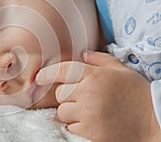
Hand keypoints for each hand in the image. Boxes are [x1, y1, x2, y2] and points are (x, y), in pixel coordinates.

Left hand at [36, 52, 160, 141]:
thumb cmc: (136, 93)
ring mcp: (89, 114)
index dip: (47, 74)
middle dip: (67, 97)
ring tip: (89, 113)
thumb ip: (99, 60)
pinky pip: (70, 128)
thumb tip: (82, 53)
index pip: (63, 71)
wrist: (154, 121)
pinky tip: (92, 124)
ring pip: (62, 112)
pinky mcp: (90, 133)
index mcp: (95, 76)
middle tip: (83, 100)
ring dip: (70, 113)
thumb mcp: (121, 70)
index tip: (39, 78)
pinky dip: (77, 127)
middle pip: (60, 95)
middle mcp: (89, 93)